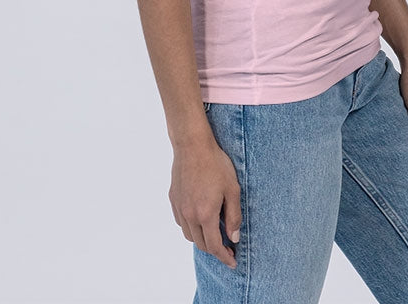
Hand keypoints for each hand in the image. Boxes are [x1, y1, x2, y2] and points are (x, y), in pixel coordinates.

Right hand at [169, 135, 241, 268]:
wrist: (192, 145)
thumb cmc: (215, 164)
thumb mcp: (232, 189)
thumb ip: (233, 216)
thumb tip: (233, 237)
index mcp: (205, 214)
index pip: (214, 246)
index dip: (224, 257)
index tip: (232, 262)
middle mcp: (189, 215)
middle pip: (201, 244)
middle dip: (215, 250)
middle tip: (227, 247)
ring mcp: (179, 207)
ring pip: (189, 235)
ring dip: (202, 239)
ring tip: (214, 233)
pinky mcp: (173, 199)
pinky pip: (181, 222)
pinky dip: (191, 227)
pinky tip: (200, 218)